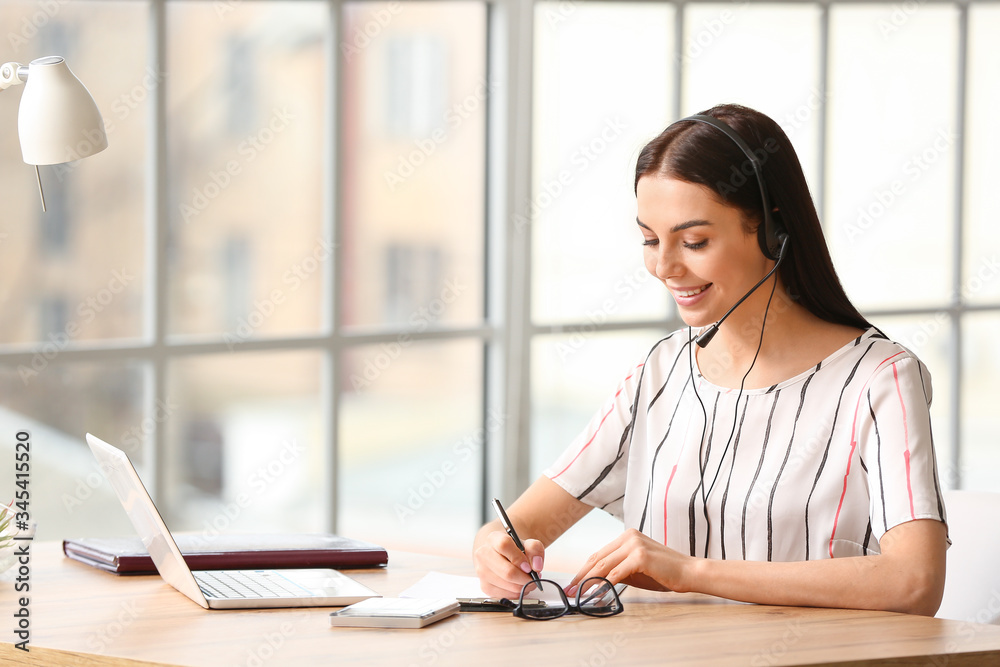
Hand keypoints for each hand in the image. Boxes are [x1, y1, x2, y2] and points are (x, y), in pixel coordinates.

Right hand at [473, 529, 544, 598]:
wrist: (500, 555)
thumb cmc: (513, 550)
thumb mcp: (527, 544)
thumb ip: (535, 550)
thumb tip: (536, 566)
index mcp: (493, 539)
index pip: (504, 545)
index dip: (518, 558)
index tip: (528, 567)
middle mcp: (483, 554)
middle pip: (507, 571)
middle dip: (525, 578)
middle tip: (533, 578)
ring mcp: (482, 572)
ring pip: (508, 585)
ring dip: (523, 587)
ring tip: (527, 581)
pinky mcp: (485, 586)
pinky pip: (505, 595)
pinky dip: (516, 593)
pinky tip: (518, 585)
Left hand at [567, 528, 691, 594]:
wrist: (689, 572)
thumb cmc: (664, 573)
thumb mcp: (636, 571)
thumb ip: (617, 572)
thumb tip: (596, 583)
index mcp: (627, 537)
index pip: (599, 554)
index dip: (584, 570)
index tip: (573, 584)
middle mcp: (629, 536)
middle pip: (598, 559)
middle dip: (581, 577)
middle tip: (570, 591)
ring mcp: (634, 544)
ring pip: (604, 566)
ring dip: (588, 582)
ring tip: (579, 595)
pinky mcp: (640, 556)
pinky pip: (616, 574)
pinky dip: (604, 586)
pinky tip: (596, 595)